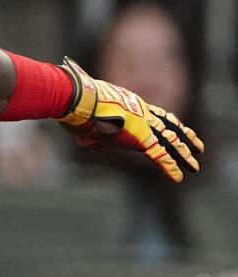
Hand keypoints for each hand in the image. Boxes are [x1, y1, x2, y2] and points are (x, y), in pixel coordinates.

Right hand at [58, 59, 202, 184]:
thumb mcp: (87, 121)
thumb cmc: (78, 106)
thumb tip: (89, 145)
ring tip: (195, 166)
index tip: (178, 129)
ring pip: (172, 141)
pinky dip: (170, 167)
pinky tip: (179, 177)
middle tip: (198, 146)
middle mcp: (141, 112)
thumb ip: (92, 135)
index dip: (167, 123)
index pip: (155, 114)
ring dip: (185, 154)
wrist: (80, 99)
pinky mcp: (141, 138)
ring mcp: (143, 124)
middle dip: (185, 137)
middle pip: (170, 125)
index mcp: (130, 104)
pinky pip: (161, 156)